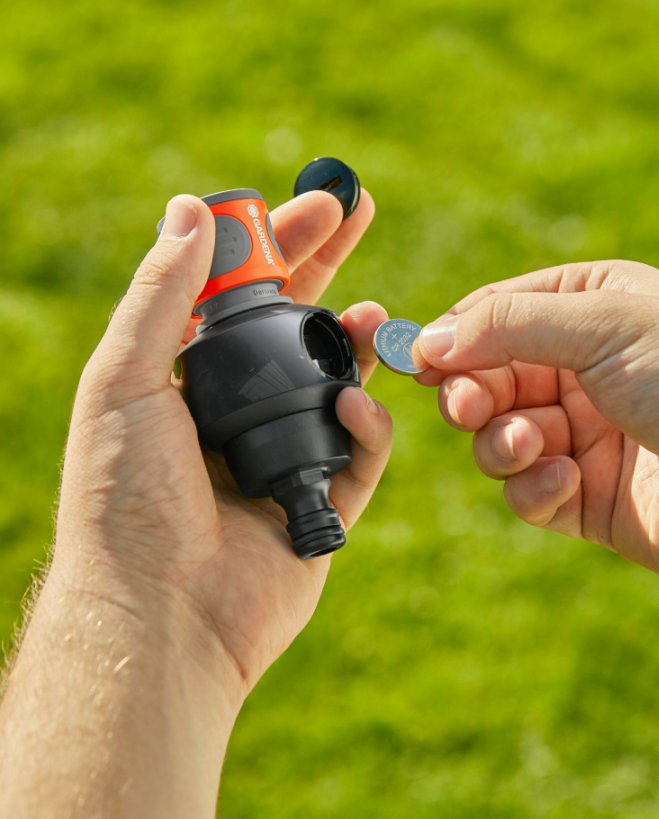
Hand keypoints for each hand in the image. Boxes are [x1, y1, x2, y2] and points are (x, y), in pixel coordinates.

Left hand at [0, 190, 391, 818]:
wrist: (161, 615)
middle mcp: (238, 411)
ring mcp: (284, 454)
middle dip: (330, 265)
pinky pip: (361, 450)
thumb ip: (161, 294)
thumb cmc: (126, 500)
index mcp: (188, 380)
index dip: (278, 243)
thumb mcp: (126, 381)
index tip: (316, 203)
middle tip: (362, 211)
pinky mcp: (325, 501)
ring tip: (372, 317)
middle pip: (297, 322)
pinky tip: (357, 408)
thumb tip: (188, 208)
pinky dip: (367, 425)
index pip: (242, 293)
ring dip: (358, 342)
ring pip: (339, 381)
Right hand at [414, 261, 658, 647]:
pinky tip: (567, 481)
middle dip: (472, 394)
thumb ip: (507, 325)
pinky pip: (528, 493)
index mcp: (591, 311)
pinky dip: (534, 488)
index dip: (453, 337)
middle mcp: (583, 372)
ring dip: (502, 443)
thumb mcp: (602, 323)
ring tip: (531, 443)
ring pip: (498, 440)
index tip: (414, 360)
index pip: (496, 314)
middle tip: (468, 407)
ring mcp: (584, 436)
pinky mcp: (586, 498)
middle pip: (488, 380)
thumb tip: (425, 340)